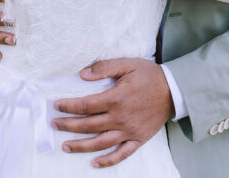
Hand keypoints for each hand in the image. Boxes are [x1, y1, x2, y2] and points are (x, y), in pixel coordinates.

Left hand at [53, 58, 172, 167]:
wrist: (175, 90)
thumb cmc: (150, 75)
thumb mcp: (128, 64)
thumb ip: (104, 68)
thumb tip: (82, 75)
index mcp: (116, 99)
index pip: (85, 105)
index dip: (68, 106)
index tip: (56, 105)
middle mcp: (120, 118)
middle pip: (88, 125)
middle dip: (68, 125)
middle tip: (54, 124)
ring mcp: (129, 131)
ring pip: (100, 143)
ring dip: (80, 146)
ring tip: (65, 146)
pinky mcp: (138, 139)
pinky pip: (121, 154)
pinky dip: (108, 161)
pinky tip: (95, 163)